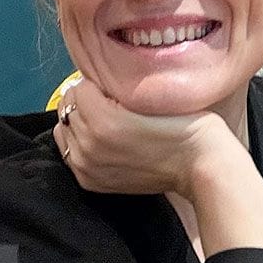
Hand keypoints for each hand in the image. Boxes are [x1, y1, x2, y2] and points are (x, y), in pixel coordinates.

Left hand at [52, 79, 235, 198]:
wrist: (198, 164)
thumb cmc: (182, 124)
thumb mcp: (148, 93)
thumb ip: (114, 85)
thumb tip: (91, 81)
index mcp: (101, 120)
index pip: (77, 86)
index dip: (97, 83)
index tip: (115, 89)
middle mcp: (88, 145)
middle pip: (68, 106)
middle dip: (86, 101)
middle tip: (112, 105)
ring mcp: (87, 166)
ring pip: (65, 130)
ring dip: (81, 123)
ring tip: (107, 124)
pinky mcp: (90, 181)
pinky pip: (69, 153)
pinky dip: (80, 144)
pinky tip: (102, 143)